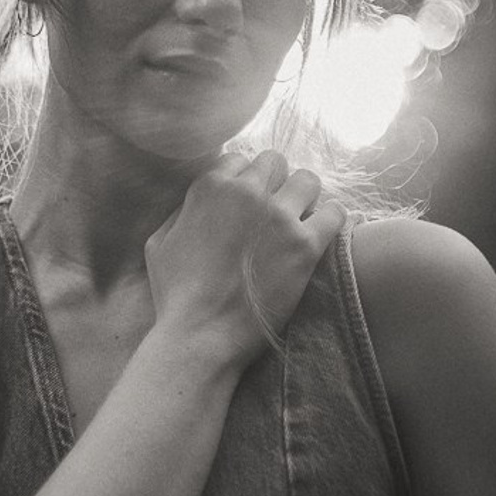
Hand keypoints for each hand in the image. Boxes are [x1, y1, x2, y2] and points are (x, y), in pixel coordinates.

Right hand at [144, 150, 343, 365]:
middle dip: (275, 183)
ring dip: (304, 196)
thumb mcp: (160, 242)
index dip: (244, 181)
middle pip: (275, 162)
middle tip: (274, 209)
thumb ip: (181, 211)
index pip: (240, 160)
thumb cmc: (176, 295)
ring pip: (308, 180)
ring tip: (300, 218)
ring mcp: (279, 217)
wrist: (201, 335)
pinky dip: (333, 219)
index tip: (248, 203)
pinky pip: (336, 213)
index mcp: (210, 187)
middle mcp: (247, 193)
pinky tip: (325, 231)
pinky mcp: (305, 246)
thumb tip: (198, 203)